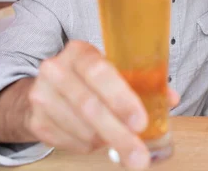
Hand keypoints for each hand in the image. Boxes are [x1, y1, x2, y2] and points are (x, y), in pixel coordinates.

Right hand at [26, 40, 178, 169]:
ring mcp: (41, 96)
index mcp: (80, 52)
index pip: (99, 72)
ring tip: (122, 144)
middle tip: (139, 155)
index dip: (121, 98)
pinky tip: (98, 140)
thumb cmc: (89, 81)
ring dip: (107, 142)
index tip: (141, 122)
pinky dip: (91, 146)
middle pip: (89, 105)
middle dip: (118, 134)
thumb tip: (171, 99)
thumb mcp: (113, 73)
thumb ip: (142, 83)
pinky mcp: (36, 121)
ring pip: (82, 129)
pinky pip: (71, 142)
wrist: (44, 91)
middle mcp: (56, 69)